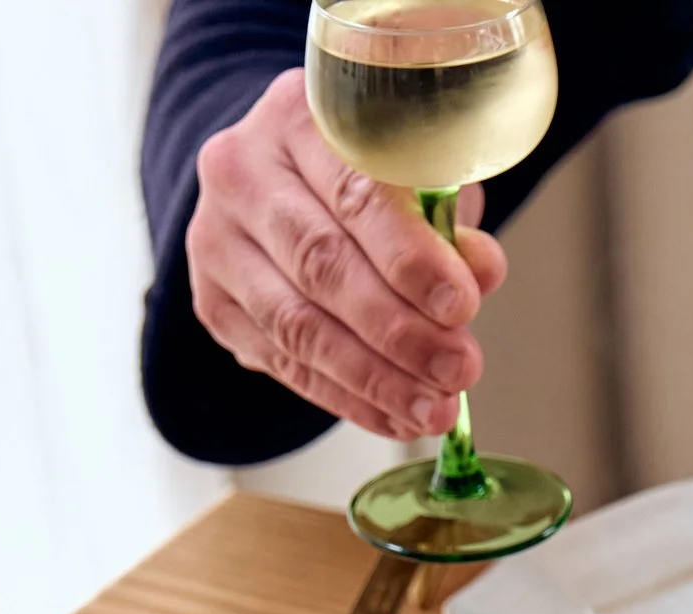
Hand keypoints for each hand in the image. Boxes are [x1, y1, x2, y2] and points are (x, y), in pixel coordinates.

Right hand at [185, 68, 507, 439]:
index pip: (354, 192)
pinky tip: (395, 417)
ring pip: (296, 323)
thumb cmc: (366, 173)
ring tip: (434, 409)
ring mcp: (216, 238)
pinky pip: (283, 362)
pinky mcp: (213, 301)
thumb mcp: (418, 174)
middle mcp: (242, 171)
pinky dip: (347, 397)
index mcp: (297, 116)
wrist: (286, 181)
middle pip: (321, 263)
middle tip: (459, 369)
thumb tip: (479, 272)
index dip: (409, 256)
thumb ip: (447, 218)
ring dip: (374, 378)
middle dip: (398, 330)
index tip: (461, 305)